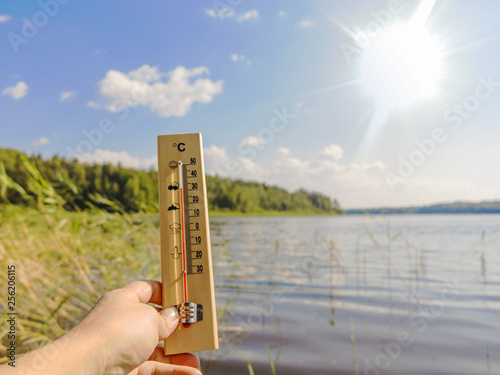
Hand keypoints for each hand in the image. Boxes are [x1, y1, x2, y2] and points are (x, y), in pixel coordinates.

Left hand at [73, 280, 201, 374]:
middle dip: (176, 329)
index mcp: (124, 300)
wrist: (87, 367)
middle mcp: (122, 322)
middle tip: (194, 332)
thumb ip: (165, 318)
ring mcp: (122, 347)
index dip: (165, 292)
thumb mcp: (149, 318)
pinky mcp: (124, 369)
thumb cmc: (118, 332)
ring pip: (156, 349)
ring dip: (178, 355)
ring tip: (196, 360)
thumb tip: (173, 317)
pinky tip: (190, 372)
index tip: (183, 298)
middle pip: (154, 323)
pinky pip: (152, 367)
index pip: (148, 289)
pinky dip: (171, 370)